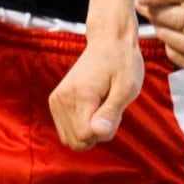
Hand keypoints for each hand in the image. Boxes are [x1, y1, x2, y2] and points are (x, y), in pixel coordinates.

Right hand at [49, 29, 144, 149]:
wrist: (108, 41)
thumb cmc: (123, 64)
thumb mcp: (127, 88)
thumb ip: (111, 113)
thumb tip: (96, 133)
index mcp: (80, 95)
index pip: (87, 137)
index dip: (105, 130)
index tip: (115, 108)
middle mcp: (61, 99)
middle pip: (78, 142)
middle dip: (97, 133)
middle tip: (109, 107)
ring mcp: (56, 100)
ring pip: (71, 140)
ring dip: (90, 130)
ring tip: (102, 105)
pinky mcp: (55, 102)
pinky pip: (68, 132)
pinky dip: (82, 126)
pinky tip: (93, 107)